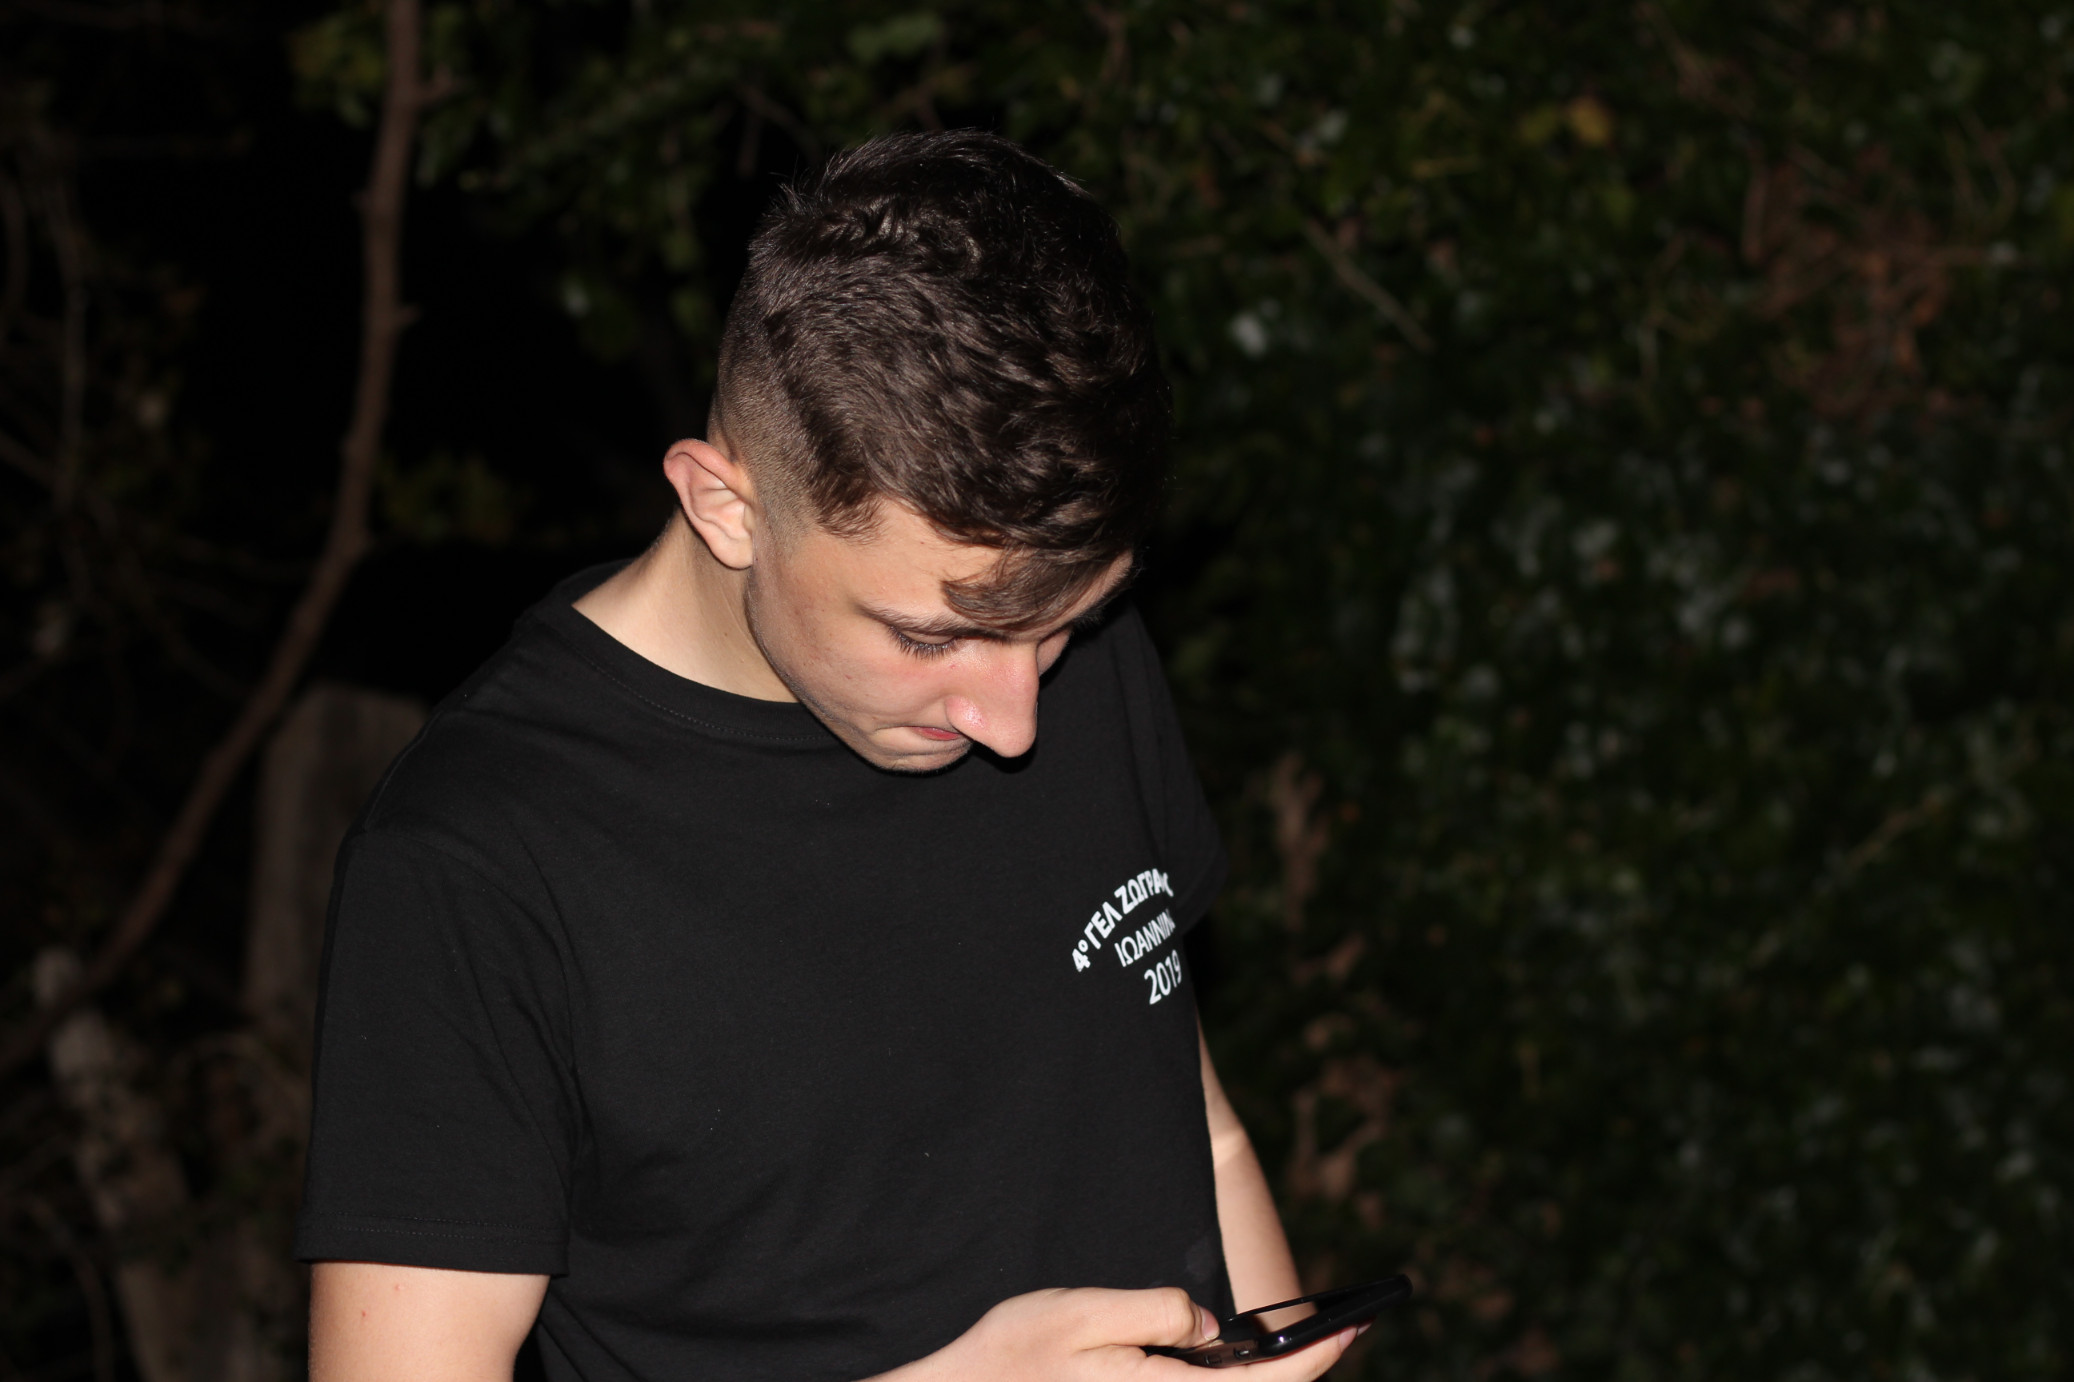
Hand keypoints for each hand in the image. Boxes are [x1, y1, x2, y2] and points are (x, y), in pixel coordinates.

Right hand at [873, 1286, 1357, 1381]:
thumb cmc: (1013, 1354)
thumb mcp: (1085, 1310)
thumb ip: (1158, 1311)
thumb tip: (1213, 1327)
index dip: (1318, 1357)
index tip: (1355, 1326)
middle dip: (1298, 1370)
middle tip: (1337, 1328)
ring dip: (1262, 1379)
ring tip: (1294, 1342)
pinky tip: (1229, 1360)